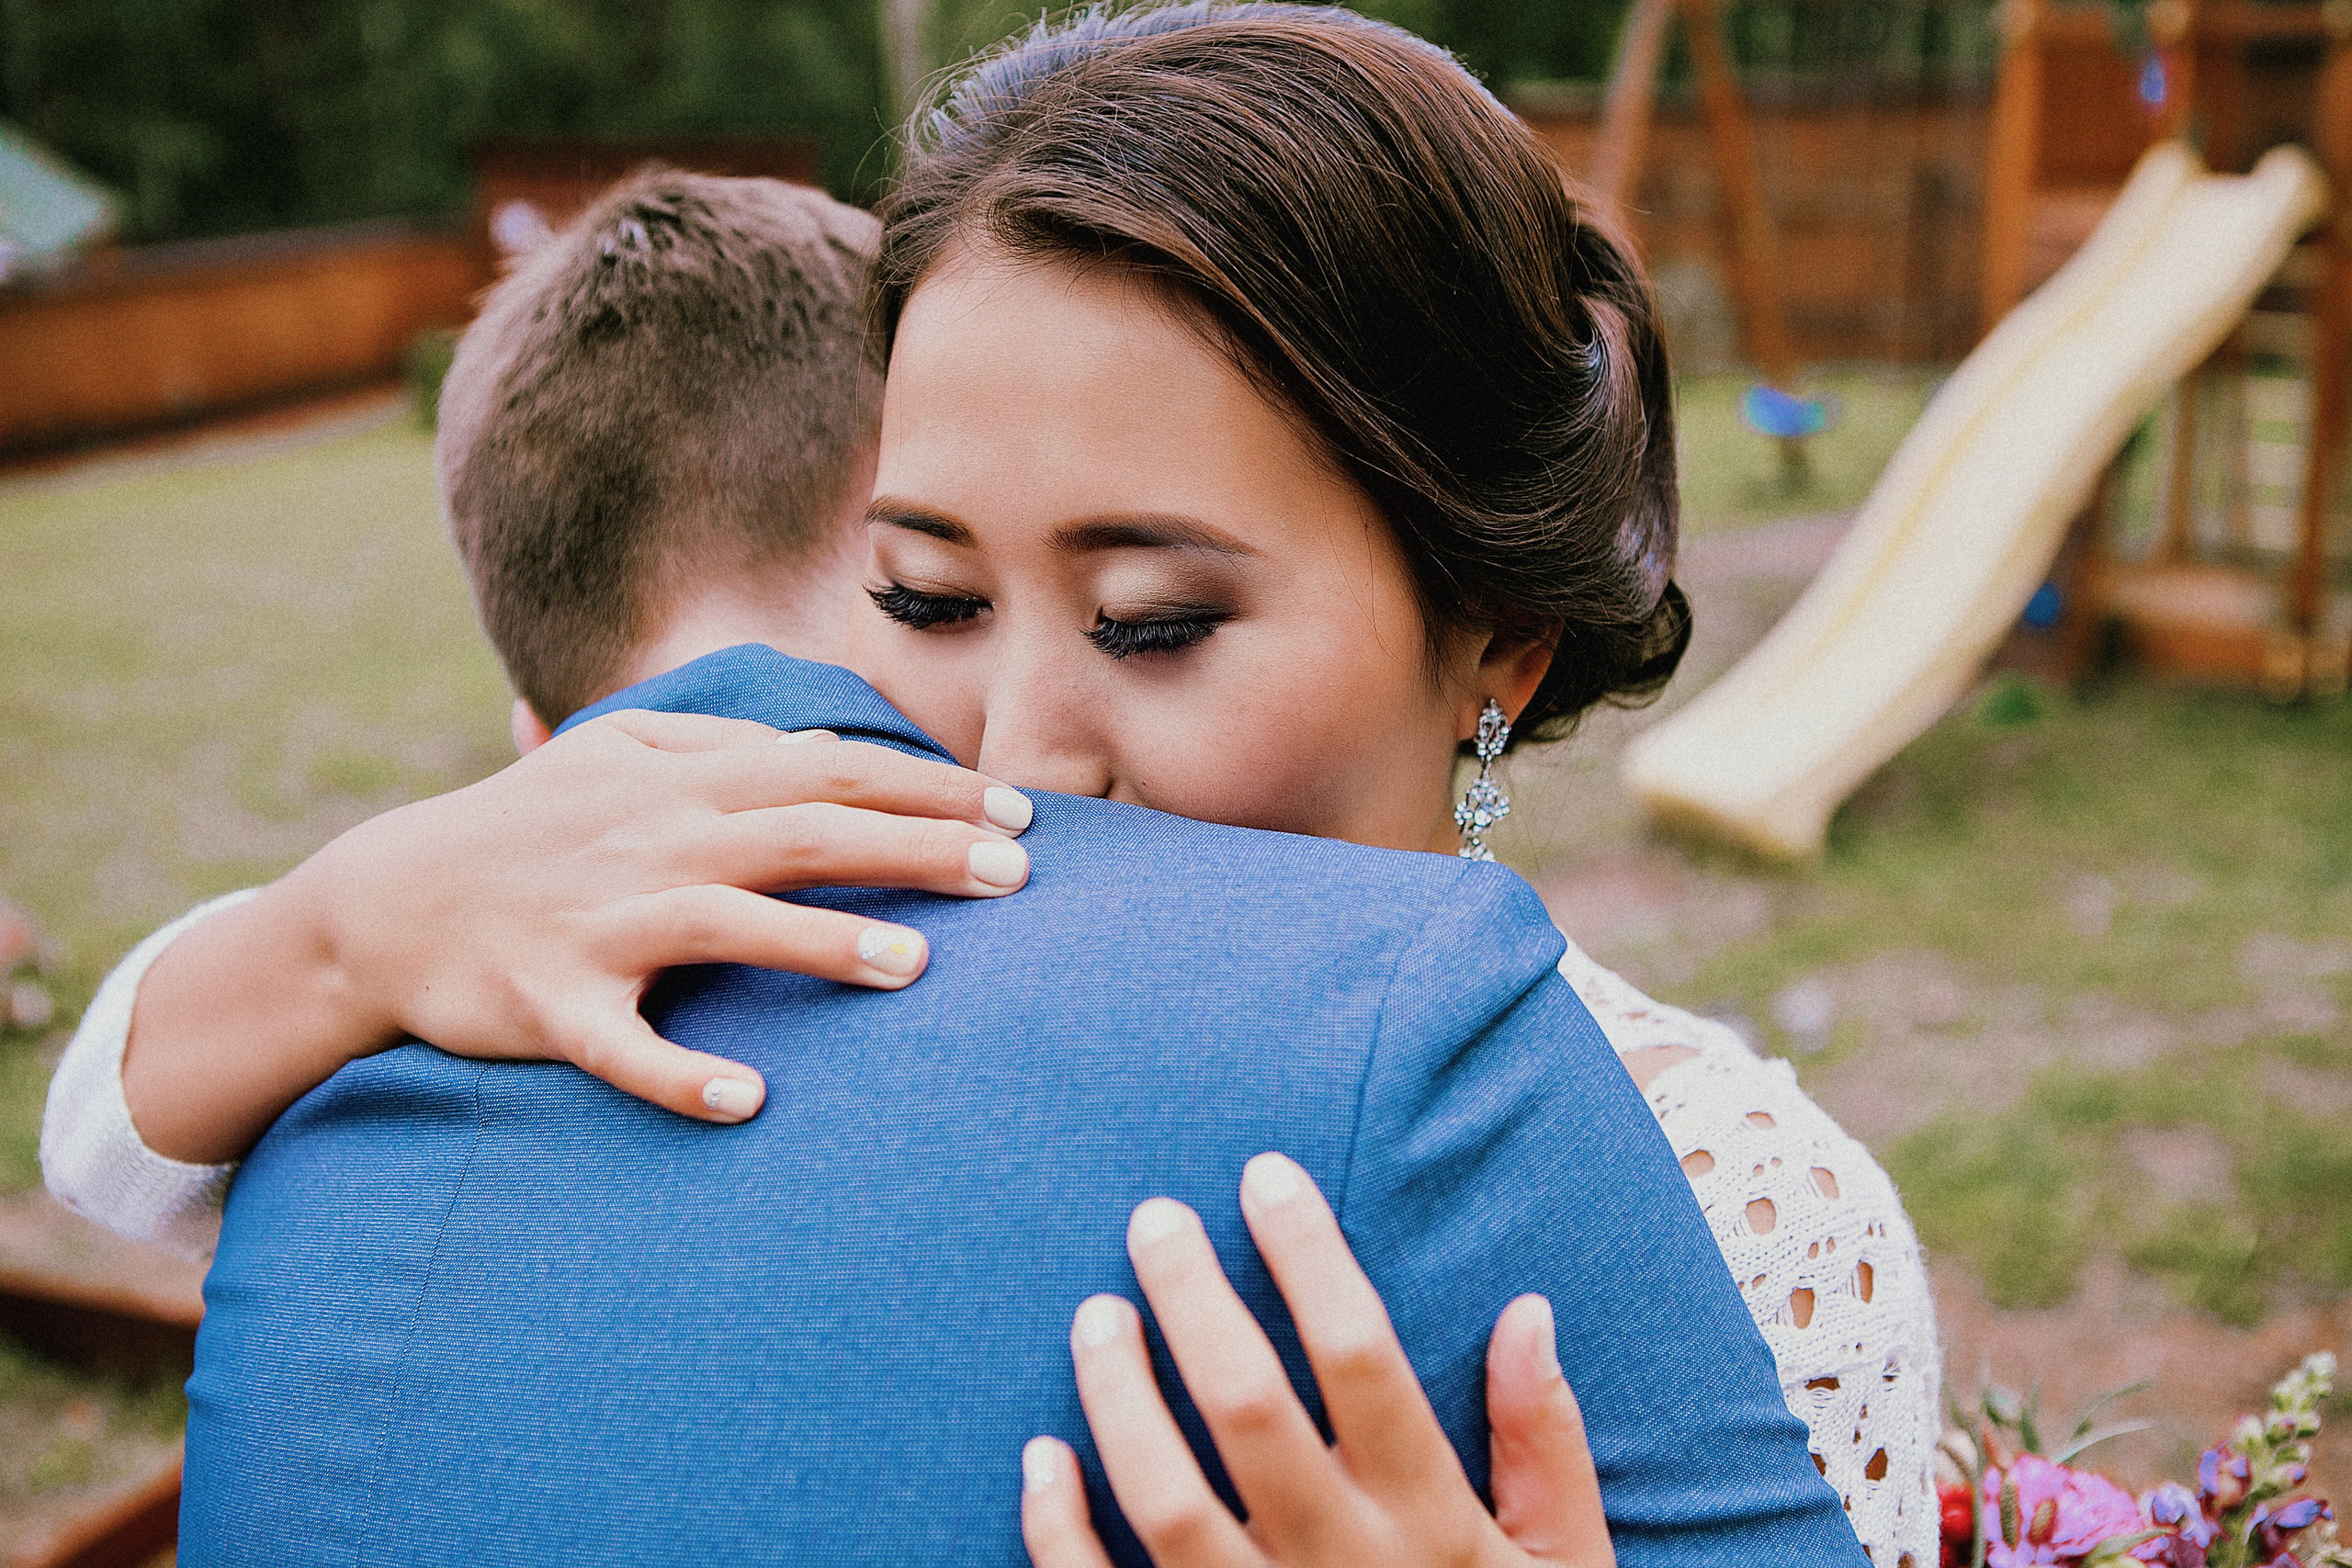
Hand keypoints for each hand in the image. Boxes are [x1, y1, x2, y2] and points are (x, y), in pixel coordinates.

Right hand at [123, 710, 1033, 1161]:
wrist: (380, 903)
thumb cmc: (526, 827)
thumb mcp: (616, 753)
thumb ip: (722, 738)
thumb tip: (830, 737)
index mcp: (680, 783)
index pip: (831, 771)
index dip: (930, 787)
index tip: (1022, 810)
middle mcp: (653, 842)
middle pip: (806, 834)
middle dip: (918, 849)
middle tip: (1019, 874)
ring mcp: (601, 921)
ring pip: (725, 925)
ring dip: (819, 944)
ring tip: (913, 967)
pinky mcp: (550, 1002)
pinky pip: (620, 1045)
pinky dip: (677, 1074)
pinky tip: (744, 1103)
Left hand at [1021, 1151, 1613, 1567]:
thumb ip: (1546, 1448)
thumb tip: (1528, 1313)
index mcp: (1431, 1525)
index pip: (1363, 1358)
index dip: (1310, 1255)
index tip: (1265, 1173)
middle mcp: (1342, 1565)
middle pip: (1249, 1408)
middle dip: (1194, 1297)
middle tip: (1152, 1216)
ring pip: (1165, 1498)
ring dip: (1118, 1396)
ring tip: (1095, 1312)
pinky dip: (1059, 1531)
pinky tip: (1041, 1454)